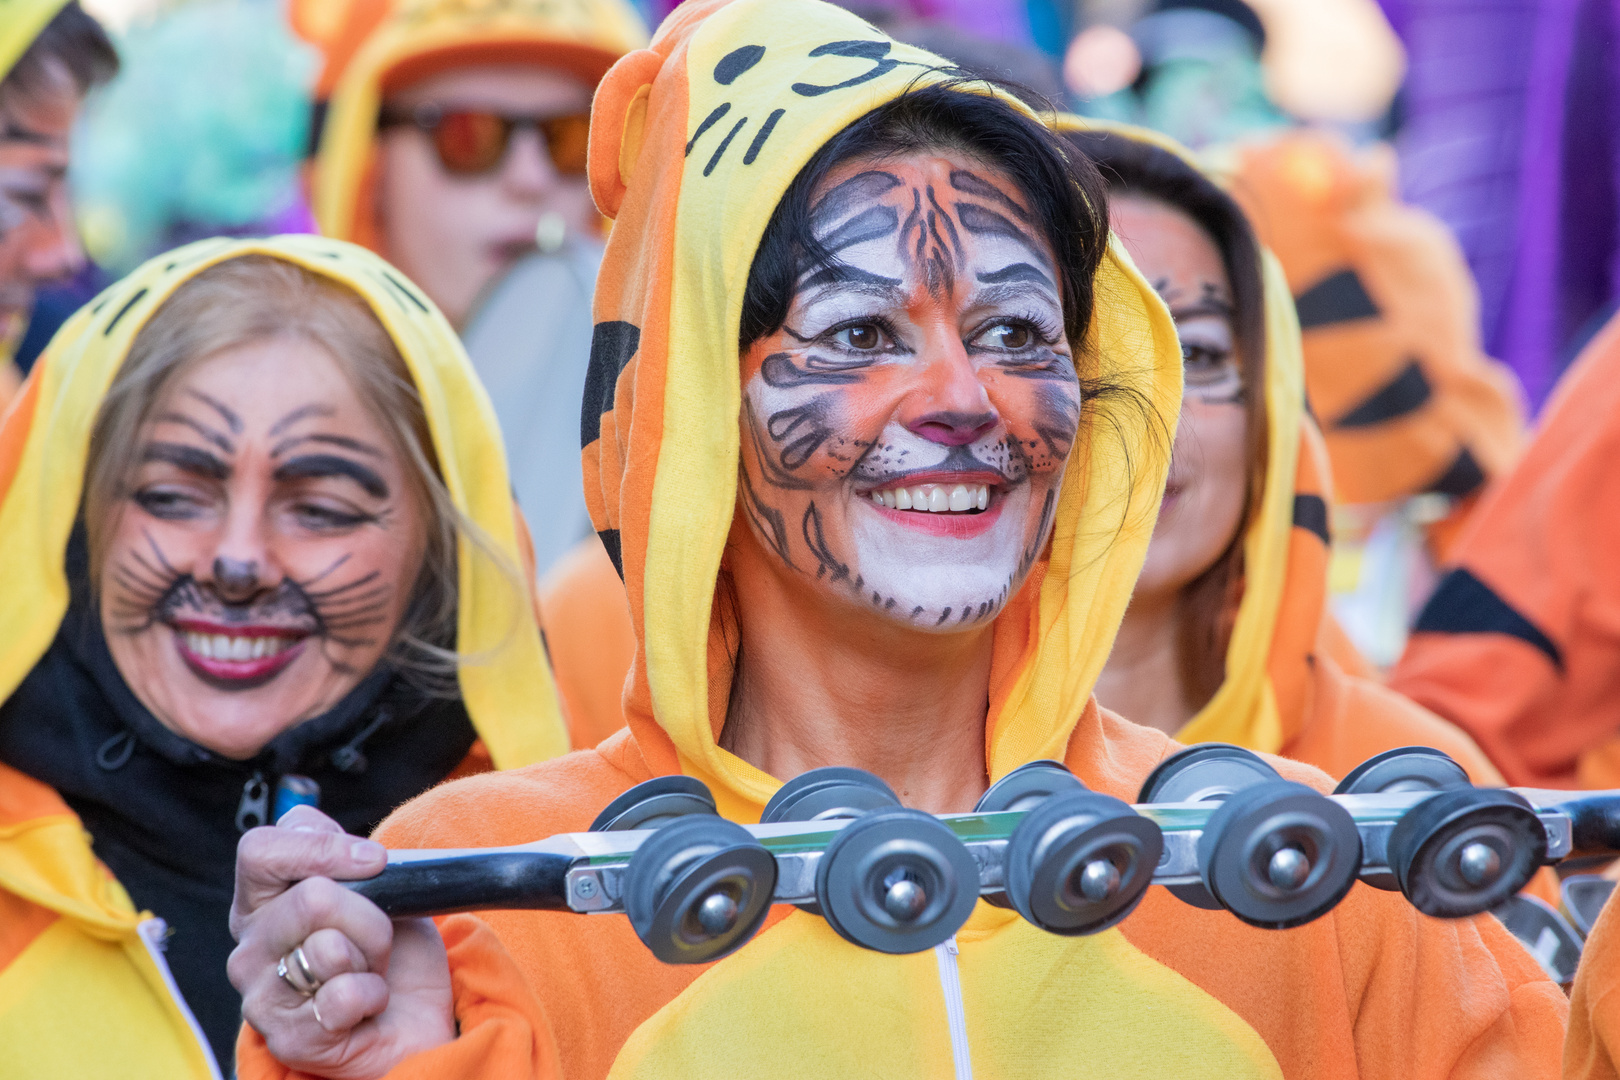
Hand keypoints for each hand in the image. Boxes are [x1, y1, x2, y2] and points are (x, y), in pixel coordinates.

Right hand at [228, 806, 454, 1078]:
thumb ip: (356, 861)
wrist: (413, 1020)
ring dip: (372, 959)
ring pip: (330, 948)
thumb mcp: (385, 889)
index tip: (375, 861)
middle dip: (370, 916)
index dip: (322, 848)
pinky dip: (373, 997)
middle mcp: (250, 947)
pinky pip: (344, 996)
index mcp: (263, 900)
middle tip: (377, 940)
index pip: (260, 850)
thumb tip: (364, 857)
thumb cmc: (393, 951)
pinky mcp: (287, 1039)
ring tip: (367, 973)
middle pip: (313, 898)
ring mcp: (261, 996)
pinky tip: (365, 1007)